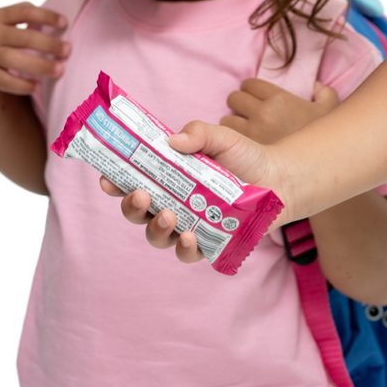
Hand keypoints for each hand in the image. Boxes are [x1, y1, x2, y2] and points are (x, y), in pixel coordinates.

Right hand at [0, 2, 68, 96]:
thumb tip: (54, 18)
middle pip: (25, 38)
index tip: (64, 23)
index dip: (46, 15)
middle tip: (68, 50)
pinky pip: (6, 81)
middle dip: (50, 44)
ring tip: (60, 70)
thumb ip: (19, 16)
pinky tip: (38, 86)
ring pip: (17, 61)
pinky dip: (24, 85)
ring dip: (42, 66)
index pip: (24, 11)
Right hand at [98, 121, 292, 262]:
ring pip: (157, 235)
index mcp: (167, 177)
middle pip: (137, 212)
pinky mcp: (208, 243)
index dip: (114, 182)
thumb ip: (198, 133)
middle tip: (141, 195)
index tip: (107, 178)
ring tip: (168, 215)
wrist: (279, 180)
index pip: (131, 181)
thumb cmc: (246, 157)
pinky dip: (183, 248)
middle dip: (131, 207)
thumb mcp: (222, 137)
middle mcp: (172, 203)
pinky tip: (188, 237)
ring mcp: (187, 224)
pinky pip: (187, 253)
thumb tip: (173, 139)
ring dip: (156, 228)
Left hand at [220, 78, 338, 143]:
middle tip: (245, 114)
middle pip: (234, 99)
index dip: (250, 90)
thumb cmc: (321, 142)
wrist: (314, 173)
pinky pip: (227, 139)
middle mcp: (263, 113)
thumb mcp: (328, 112)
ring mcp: (251, 133)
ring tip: (242, 131)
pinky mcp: (243, 152)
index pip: (250, 84)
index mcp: (280, 99)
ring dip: (233, 123)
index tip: (252, 97)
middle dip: (239, 105)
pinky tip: (239, 146)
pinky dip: (231, 141)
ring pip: (227, 119)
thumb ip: (324, 93)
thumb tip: (316, 86)